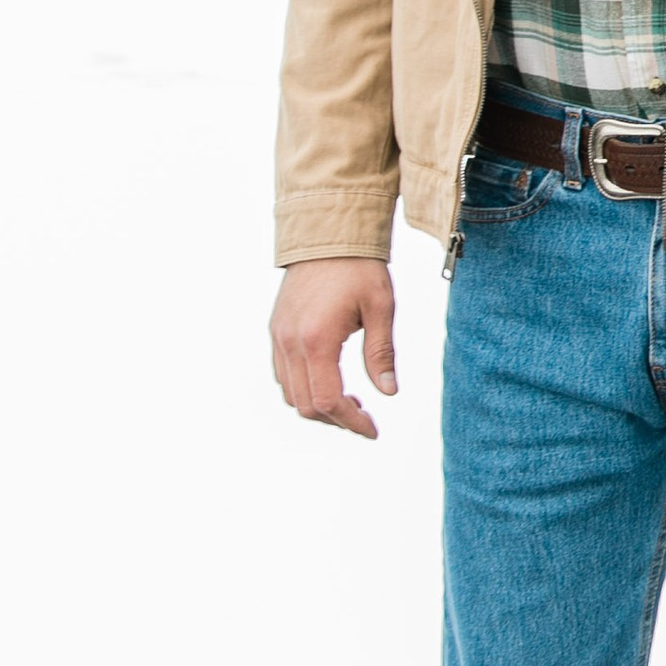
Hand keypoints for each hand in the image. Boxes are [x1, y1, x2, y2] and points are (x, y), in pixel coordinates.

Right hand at [270, 257, 397, 439]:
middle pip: (305, 404)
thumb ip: (381, 353)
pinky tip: (330, 380)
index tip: (373, 430)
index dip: (351, 423)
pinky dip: (303, 388)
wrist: (327, 234)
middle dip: (336, 420)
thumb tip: (388, 392)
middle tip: (365, 418)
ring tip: (351, 401)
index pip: (328, 401)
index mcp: (317, 339)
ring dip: (318, 406)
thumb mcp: (381, 308)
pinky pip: (282, 374)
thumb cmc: (359, 268)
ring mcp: (278, 336)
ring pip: (290, 393)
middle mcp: (290, 342)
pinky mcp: (276, 329)